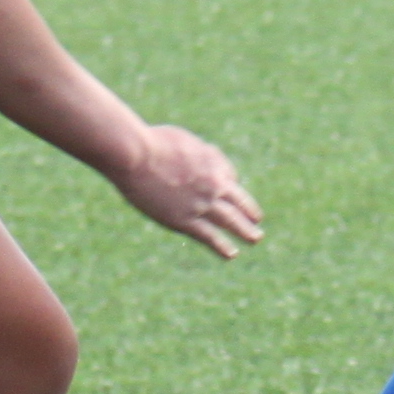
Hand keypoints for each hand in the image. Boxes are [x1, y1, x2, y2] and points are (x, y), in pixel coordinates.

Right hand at [110, 124, 260, 256]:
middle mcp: (213, 184)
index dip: (229, 185)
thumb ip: (195, 152)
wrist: (136, 155)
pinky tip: (231, 254)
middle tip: (257, 221)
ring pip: (231, 220)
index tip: (228, 193)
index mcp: (212, 162)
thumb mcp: (182, 139)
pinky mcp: (184, 220)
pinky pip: (210, 236)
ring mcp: (201, 203)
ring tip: (255, 239)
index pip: (229, 177)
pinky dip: (222, 246)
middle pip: (239, 200)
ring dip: (245, 231)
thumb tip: (198, 159)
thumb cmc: (151, 142)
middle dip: (249, 212)